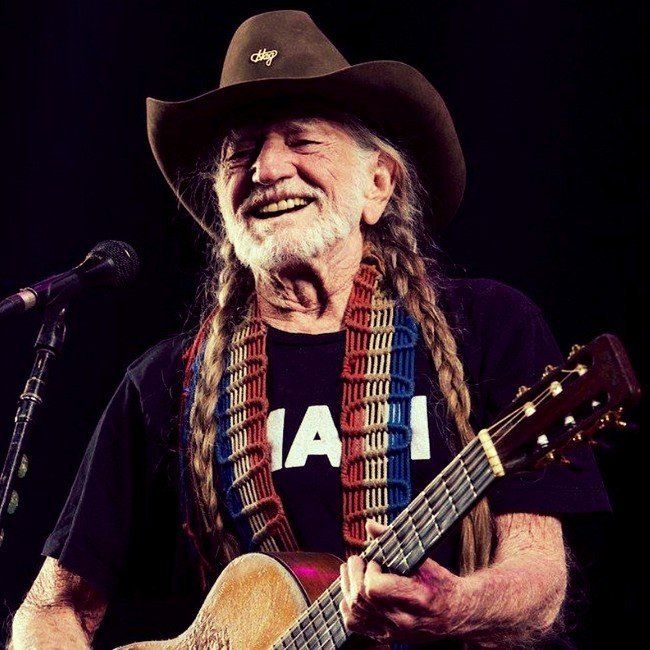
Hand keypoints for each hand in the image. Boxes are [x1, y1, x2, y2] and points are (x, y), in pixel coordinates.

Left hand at [339, 520, 470, 643]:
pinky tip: (352, 592)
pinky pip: (356, 626)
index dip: (369, 571)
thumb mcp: (424, 559)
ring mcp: (394, 632)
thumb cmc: (442, 585)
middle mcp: (403, 620)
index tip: (375, 561)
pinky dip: (348, 607)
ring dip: (348, 587)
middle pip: (362, 599)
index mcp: (416, 598)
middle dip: (354, 574)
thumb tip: (370, 525)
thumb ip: (395, 541)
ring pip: (355, 612)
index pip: (375, 589)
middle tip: (357, 560)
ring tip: (351, 570)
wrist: (456, 614)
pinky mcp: (387, 636)